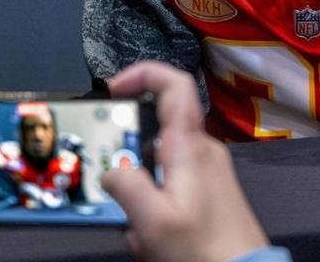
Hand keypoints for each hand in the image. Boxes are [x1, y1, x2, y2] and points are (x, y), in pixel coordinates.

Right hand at [101, 62, 269, 261]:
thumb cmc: (207, 252)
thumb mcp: (154, 221)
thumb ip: (127, 187)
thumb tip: (112, 171)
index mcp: (190, 145)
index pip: (174, 84)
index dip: (142, 74)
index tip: (114, 89)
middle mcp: (202, 150)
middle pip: (154, 129)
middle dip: (127, 160)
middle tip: (117, 188)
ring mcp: (207, 170)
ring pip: (157, 164)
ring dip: (139, 193)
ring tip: (139, 228)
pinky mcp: (207, 191)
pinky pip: (169, 186)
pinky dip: (152, 207)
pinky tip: (151, 239)